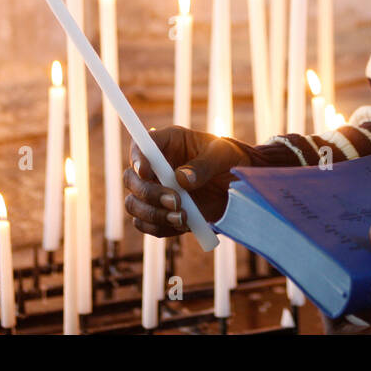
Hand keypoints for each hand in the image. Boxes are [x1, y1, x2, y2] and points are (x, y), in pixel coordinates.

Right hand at [123, 126, 247, 236]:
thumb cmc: (231, 160)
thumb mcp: (224, 155)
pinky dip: (159, 227)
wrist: (240, 187)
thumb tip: (182, 179)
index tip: (146, 172)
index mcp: (168, 143)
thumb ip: (205, 164)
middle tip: (176, 201)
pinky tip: (183, 224)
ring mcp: (156, 191)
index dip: (137, 158)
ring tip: (183, 218)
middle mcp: (156, 167)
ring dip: (153, 214)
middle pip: (131, 179)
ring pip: (134, 204)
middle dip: (149, 193)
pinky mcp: (161, 213)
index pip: (141, 145)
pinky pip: (145, 224)